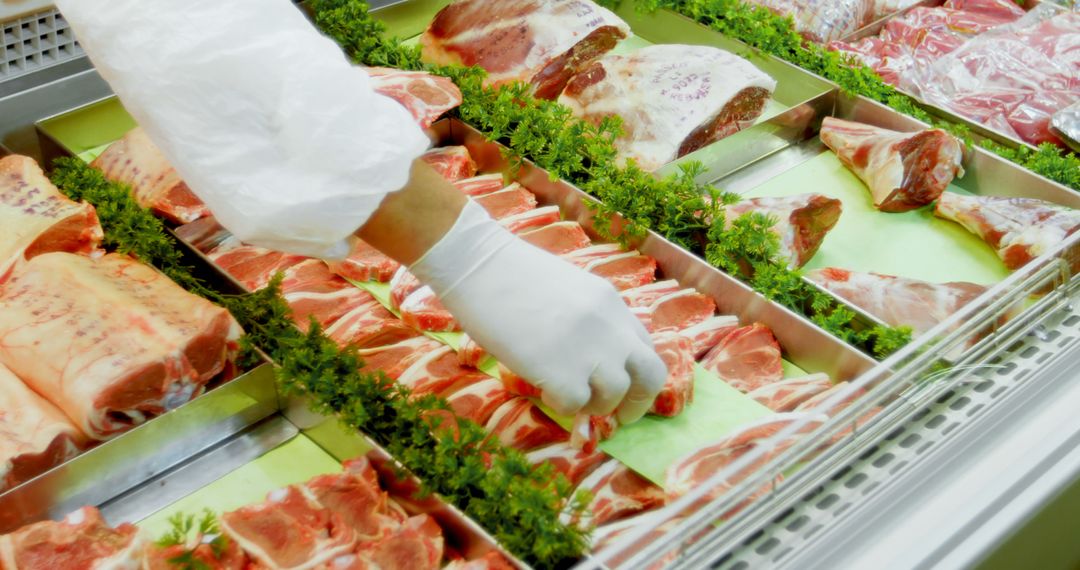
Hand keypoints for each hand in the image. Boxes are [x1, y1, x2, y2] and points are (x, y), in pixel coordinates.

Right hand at [410, 201, 667, 423]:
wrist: (479, 265)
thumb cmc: (511, 274)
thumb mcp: (569, 290)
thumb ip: (590, 320)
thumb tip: (592, 356)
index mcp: (613, 304)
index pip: (645, 347)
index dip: (636, 374)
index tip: (623, 387)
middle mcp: (610, 328)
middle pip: (650, 376)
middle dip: (637, 402)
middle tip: (619, 415)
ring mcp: (588, 350)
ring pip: (614, 396)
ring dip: (594, 405)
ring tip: (567, 394)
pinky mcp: (560, 371)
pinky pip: (575, 405)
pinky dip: (561, 405)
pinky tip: (543, 388)